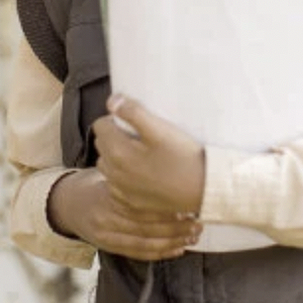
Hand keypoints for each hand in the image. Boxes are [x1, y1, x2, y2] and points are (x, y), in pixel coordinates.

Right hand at [48, 168, 199, 260]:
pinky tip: (178, 249)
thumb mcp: (111, 171)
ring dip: (173, 241)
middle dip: (176, 227)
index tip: (188, 205)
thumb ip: (132, 173)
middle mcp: (105, 218)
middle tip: (198, 222)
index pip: (141, 206)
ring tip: (194, 235)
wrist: (69, 203)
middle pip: (146, 227)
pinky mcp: (109, 248)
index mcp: (107, 196)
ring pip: (145, 243)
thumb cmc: (99, 181)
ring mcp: (106, 236)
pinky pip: (138, 254)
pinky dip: (161, 253)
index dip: (166, 208)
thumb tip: (163, 157)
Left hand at [92, 94, 205, 215]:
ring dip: (116, 156)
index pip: (100, 126)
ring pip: (107, 165)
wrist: (203, 189)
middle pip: (102, 145)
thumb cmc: (183, 156)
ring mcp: (121, 190)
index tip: (133, 121)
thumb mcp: (160, 129)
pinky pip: (116, 184)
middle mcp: (114, 173)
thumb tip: (111, 101)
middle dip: (114, 136)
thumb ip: (133, 112)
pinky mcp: (131, 201)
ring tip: (141, 152)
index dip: (115, 118)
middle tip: (139, 135)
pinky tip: (143, 172)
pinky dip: (123, 175)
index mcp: (118, 152)